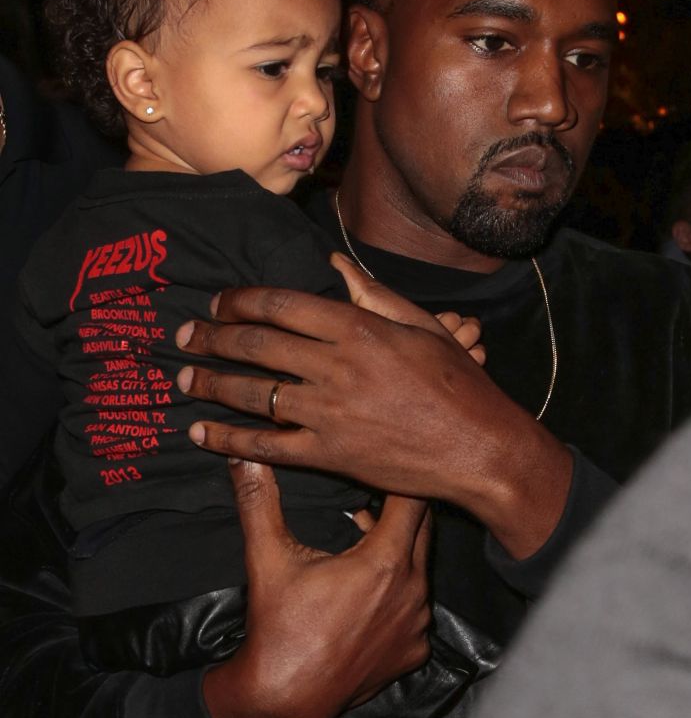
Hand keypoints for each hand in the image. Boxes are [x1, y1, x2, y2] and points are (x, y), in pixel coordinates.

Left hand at [177, 254, 571, 555]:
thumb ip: (371, 294)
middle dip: (212, 337)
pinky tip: (201, 434)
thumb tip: (334, 264)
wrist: (480, 447)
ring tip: (182, 377)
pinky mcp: (329, 454)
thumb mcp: (420, 325)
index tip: (219, 303)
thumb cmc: (457, 382)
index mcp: (357, 327)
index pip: (281, 304)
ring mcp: (329, 412)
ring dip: (209, 383)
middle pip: (256, 344)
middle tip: (184, 336)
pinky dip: (229, 440)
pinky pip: (266, 445)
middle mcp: (335, 365)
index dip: (241, 301)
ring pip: (252, 392)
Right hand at [203, 460, 430, 717]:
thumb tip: (244, 457)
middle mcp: (414, 592)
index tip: (386, 463)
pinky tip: (370, 588)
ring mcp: (417, 624)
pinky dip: (400, 590)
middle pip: (424, 529)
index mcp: (387, 563)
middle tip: (377, 487)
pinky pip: (417, 606)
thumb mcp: (268, 557)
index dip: (399, 479)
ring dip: (400, 548)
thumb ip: (259, 500)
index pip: (413, 501)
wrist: (284, 698)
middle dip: (402, 507)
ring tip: (367, 533)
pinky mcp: (414, 651)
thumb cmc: (279, 626)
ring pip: (421, 567)